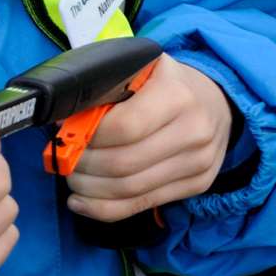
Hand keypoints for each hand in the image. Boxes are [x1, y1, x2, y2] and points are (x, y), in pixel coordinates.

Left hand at [66, 54, 232, 221]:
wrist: (215, 101)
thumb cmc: (162, 82)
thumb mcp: (137, 67)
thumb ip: (103, 86)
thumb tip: (61, 119)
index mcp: (176, 94)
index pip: (123, 127)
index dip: (88, 135)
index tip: (65, 132)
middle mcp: (194, 130)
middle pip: (123, 163)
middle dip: (81, 165)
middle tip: (60, 159)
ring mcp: (199, 162)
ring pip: (130, 189)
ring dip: (89, 189)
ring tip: (71, 178)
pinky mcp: (198, 184)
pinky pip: (143, 204)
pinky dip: (105, 208)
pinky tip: (82, 202)